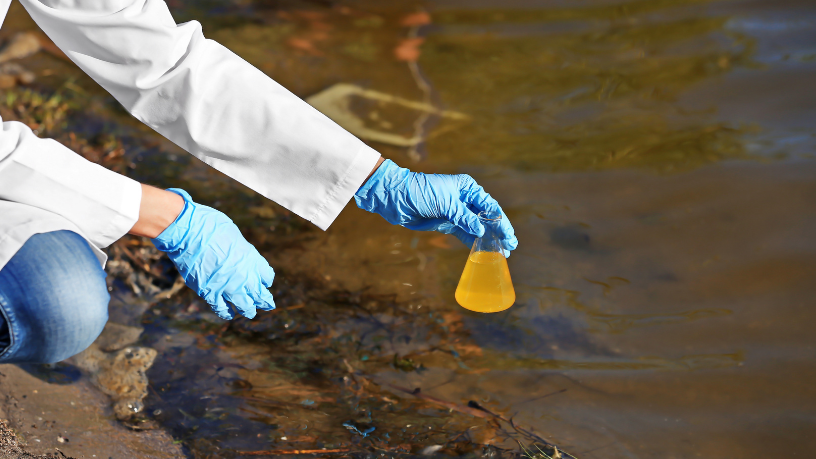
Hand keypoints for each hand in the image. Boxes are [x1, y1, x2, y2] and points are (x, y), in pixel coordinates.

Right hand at [151, 189, 275, 319]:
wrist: (188, 232)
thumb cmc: (210, 226)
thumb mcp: (234, 234)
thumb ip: (241, 250)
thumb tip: (240, 255)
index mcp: (252, 259)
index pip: (267, 276)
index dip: (266, 279)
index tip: (265, 282)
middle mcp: (244, 276)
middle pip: (259, 295)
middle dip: (264, 301)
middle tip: (267, 305)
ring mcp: (227, 286)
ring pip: (244, 306)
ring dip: (248, 310)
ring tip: (250, 313)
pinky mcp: (209, 292)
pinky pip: (221, 308)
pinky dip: (226, 312)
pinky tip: (229, 314)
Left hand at [354, 160, 517, 255]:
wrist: (397, 198)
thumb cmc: (422, 193)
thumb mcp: (446, 204)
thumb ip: (465, 217)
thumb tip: (481, 230)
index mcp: (468, 188)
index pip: (489, 206)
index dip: (500, 221)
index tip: (508, 236)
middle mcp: (465, 199)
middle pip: (487, 217)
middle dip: (499, 231)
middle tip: (511, 246)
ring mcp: (456, 212)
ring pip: (477, 227)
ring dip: (488, 239)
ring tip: (502, 253)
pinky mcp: (447, 223)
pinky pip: (464, 234)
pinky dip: (474, 242)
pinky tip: (484, 252)